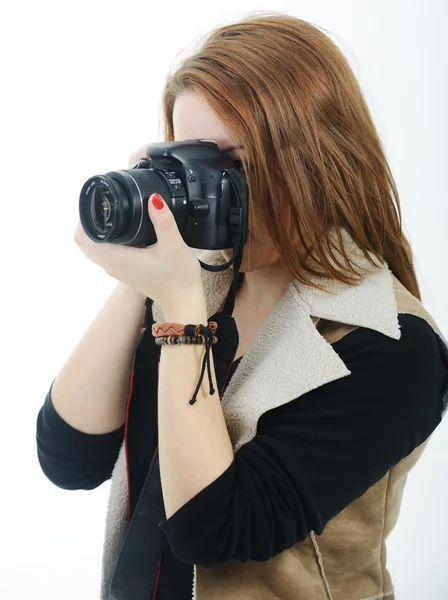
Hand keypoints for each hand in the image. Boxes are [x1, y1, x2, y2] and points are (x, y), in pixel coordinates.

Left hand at [74, 192, 204, 313]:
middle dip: (89, 221)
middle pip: (84, 242)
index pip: (82, 237)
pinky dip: (107, 241)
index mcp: (117, 258)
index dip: (83, 217)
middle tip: (106, 206)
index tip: (97, 203)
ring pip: (94, 248)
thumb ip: (163, 221)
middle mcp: (111, 265)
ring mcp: (117, 270)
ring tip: (114, 215)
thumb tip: (154, 198)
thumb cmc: (178, 277)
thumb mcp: (173, 246)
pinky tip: (124, 232)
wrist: (183, 301)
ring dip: (98, 232)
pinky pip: (106, 253)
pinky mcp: (125, 271)